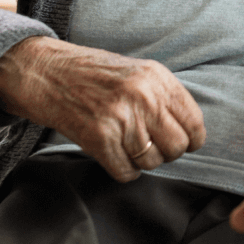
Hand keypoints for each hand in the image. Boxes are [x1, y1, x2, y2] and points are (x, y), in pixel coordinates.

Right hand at [0, 36, 205, 181]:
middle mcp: (143, 97)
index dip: (192, 139)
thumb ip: (165, 97)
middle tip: (153, 145)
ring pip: (152, 162)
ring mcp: (121, 119)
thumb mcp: (140, 72)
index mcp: (157, 78)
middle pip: (177, 146)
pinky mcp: (99, 138)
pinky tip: (116, 156)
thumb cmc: (96, 74)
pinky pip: (127, 172)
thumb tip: (191, 131)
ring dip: (143, 161)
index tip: (185, 142)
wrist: (49, 73)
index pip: (194, 122)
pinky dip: (124, 170)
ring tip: (130, 147)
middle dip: (168, 152)